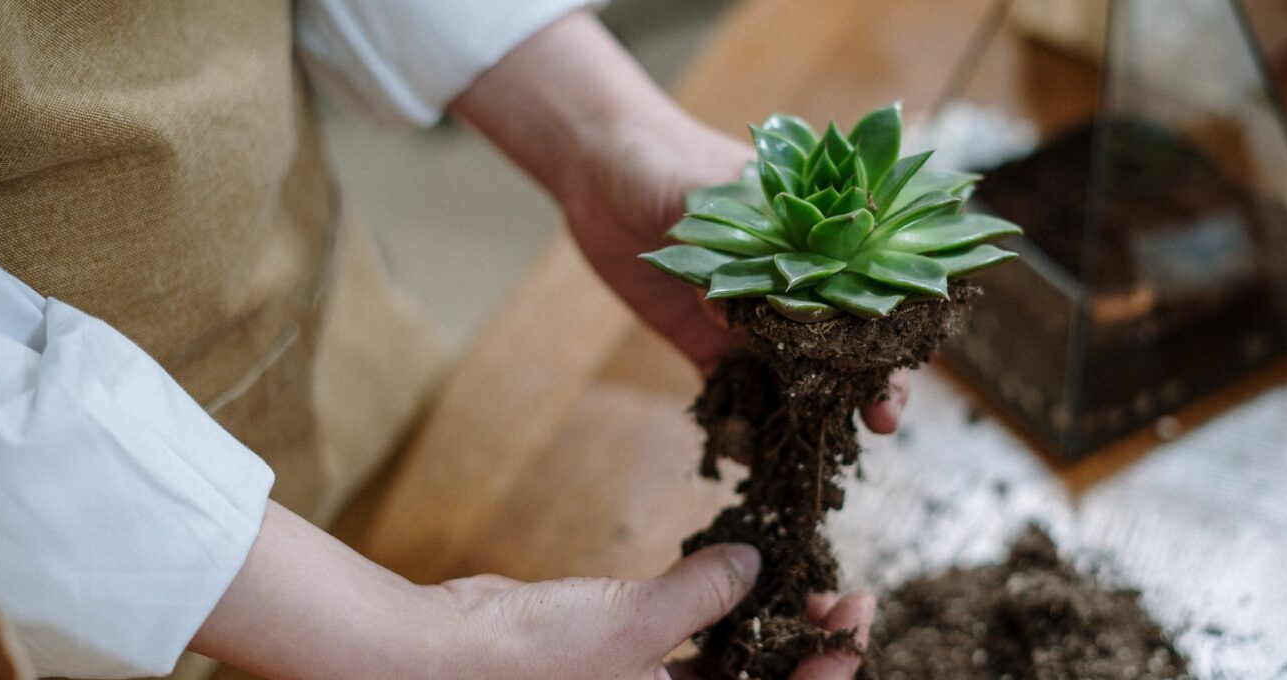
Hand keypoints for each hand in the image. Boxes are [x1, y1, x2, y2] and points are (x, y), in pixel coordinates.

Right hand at [195, 504, 870, 679]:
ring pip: (727, 661)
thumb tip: (754, 566)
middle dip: (805, 642)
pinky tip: (733, 568)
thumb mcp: (633, 625)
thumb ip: (703, 595)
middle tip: (842, 592)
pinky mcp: (617, 655)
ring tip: (800, 574)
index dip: (828, 668)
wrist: (432, 656)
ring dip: (765, 622)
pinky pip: (682, 637)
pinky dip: (711, 608)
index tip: (854, 617)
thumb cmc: (528, 660)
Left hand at [450, 11, 909, 433]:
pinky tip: (747, 453)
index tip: (897, 373)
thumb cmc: (670, 160)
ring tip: (815, 452)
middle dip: (862, 387)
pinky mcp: (703, 339)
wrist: (601, 167)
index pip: (867, 295)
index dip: (887, 338)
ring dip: (808, 414)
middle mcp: (790, 286)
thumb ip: (732, 254)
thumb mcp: (712, 197)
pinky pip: (727, 388)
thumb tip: (733, 315)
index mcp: (811, 242)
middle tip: (880, 426)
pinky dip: (738, 420)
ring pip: (791, 376)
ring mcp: (747, 317)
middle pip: (841, 344)